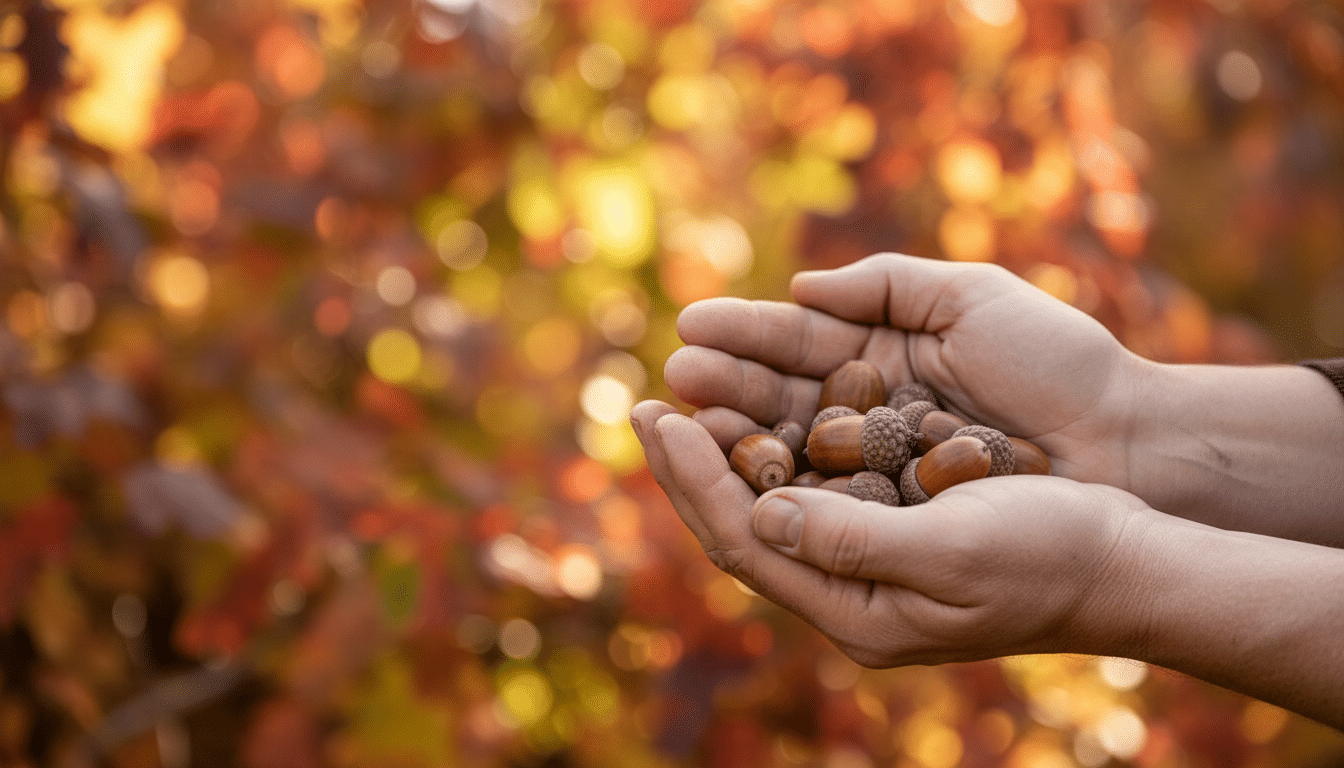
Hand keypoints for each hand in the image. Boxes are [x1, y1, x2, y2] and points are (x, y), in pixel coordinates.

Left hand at [630, 403, 1153, 666]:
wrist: (1123, 563)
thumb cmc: (1050, 556)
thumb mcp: (952, 551)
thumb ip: (853, 541)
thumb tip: (760, 517)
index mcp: (855, 613)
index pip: (744, 544)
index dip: (694, 479)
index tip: (661, 416)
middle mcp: (850, 595)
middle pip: (742, 528)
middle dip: (691, 466)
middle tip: (645, 404)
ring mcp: (870, 567)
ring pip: (772, 506)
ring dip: (727, 453)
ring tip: (687, 400)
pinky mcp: (894, 533)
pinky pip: (814, 491)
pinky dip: (778, 450)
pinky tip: (762, 413)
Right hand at [666, 253, 1143, 488]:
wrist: (1128, 439)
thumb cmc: (1057, 361)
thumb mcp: (972, 297)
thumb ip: (884, 285)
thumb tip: (796, 290)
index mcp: (881, 354)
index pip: (796, 344)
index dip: (743, 336)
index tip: (690, 329)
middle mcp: (868, 414)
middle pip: (780, 401)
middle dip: (725, 390)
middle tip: (674, 381)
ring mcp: (879, 469)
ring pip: (792, 455)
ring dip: (736, 442)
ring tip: (685, 425)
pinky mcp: (897, 518)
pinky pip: (828, 505)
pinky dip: (782, 492)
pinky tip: (741, 479)